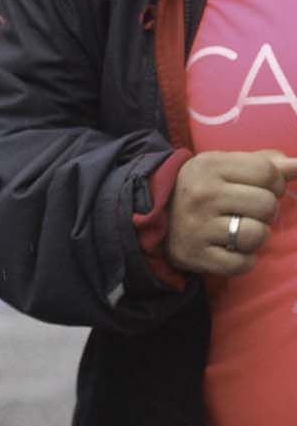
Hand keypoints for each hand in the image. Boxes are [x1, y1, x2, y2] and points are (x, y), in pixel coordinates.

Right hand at [164, 149, 296, 275]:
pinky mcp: (198, 256)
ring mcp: (199, 227)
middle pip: (267, 204)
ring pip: (257, 235)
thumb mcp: (223, 164)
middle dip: (267, 210)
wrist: (150, 213)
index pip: (267, 172)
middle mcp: (204, 195)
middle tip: (250, 210)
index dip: (276, 182)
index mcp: (211, 166)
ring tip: (242, 230)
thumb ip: (264, 162)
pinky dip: (244, 259)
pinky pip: (243, 263)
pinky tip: (232, 248)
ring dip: (257, 236)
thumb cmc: (199, 186)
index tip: (263, 187)